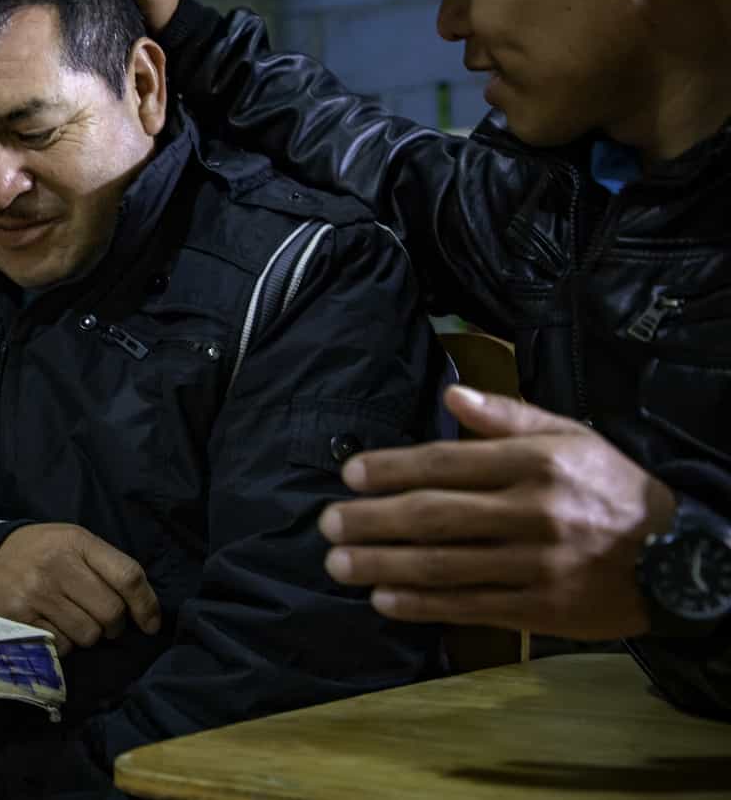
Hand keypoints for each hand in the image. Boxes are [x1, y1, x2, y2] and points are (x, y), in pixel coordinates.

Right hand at [0, 523, 160, 655]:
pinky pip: (61, 646)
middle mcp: (57, 566)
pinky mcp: (19, 619)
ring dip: (88, 635)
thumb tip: (146, 609)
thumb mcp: (71, 541)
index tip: (151, 624)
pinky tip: (51, 625)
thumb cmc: (39, 551)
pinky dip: (63, 643)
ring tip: (72, 619)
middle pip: (111, 613)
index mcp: (76, 541)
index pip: (128, 576)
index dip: (147, 605)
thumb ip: (106, 566)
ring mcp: (36, 594)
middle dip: (114, 625)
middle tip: (104, 621)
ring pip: (88, 635)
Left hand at [320, 385, 677, 639]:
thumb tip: (451, 396)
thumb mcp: (570, 436)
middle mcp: (532, 513)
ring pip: (444, 565)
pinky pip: (470, 606)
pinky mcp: (541, 609)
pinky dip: (422, 604)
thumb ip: (508, 416)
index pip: (446, 463)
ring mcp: (536, 565)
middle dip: (372, 521)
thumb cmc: (609, 488)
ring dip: (383, 566)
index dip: (391, 470)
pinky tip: (385, 600)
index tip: (350, 475)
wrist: (678, 556)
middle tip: (327, 524)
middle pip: (434, 516)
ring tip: (339, 564)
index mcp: (535, 463)